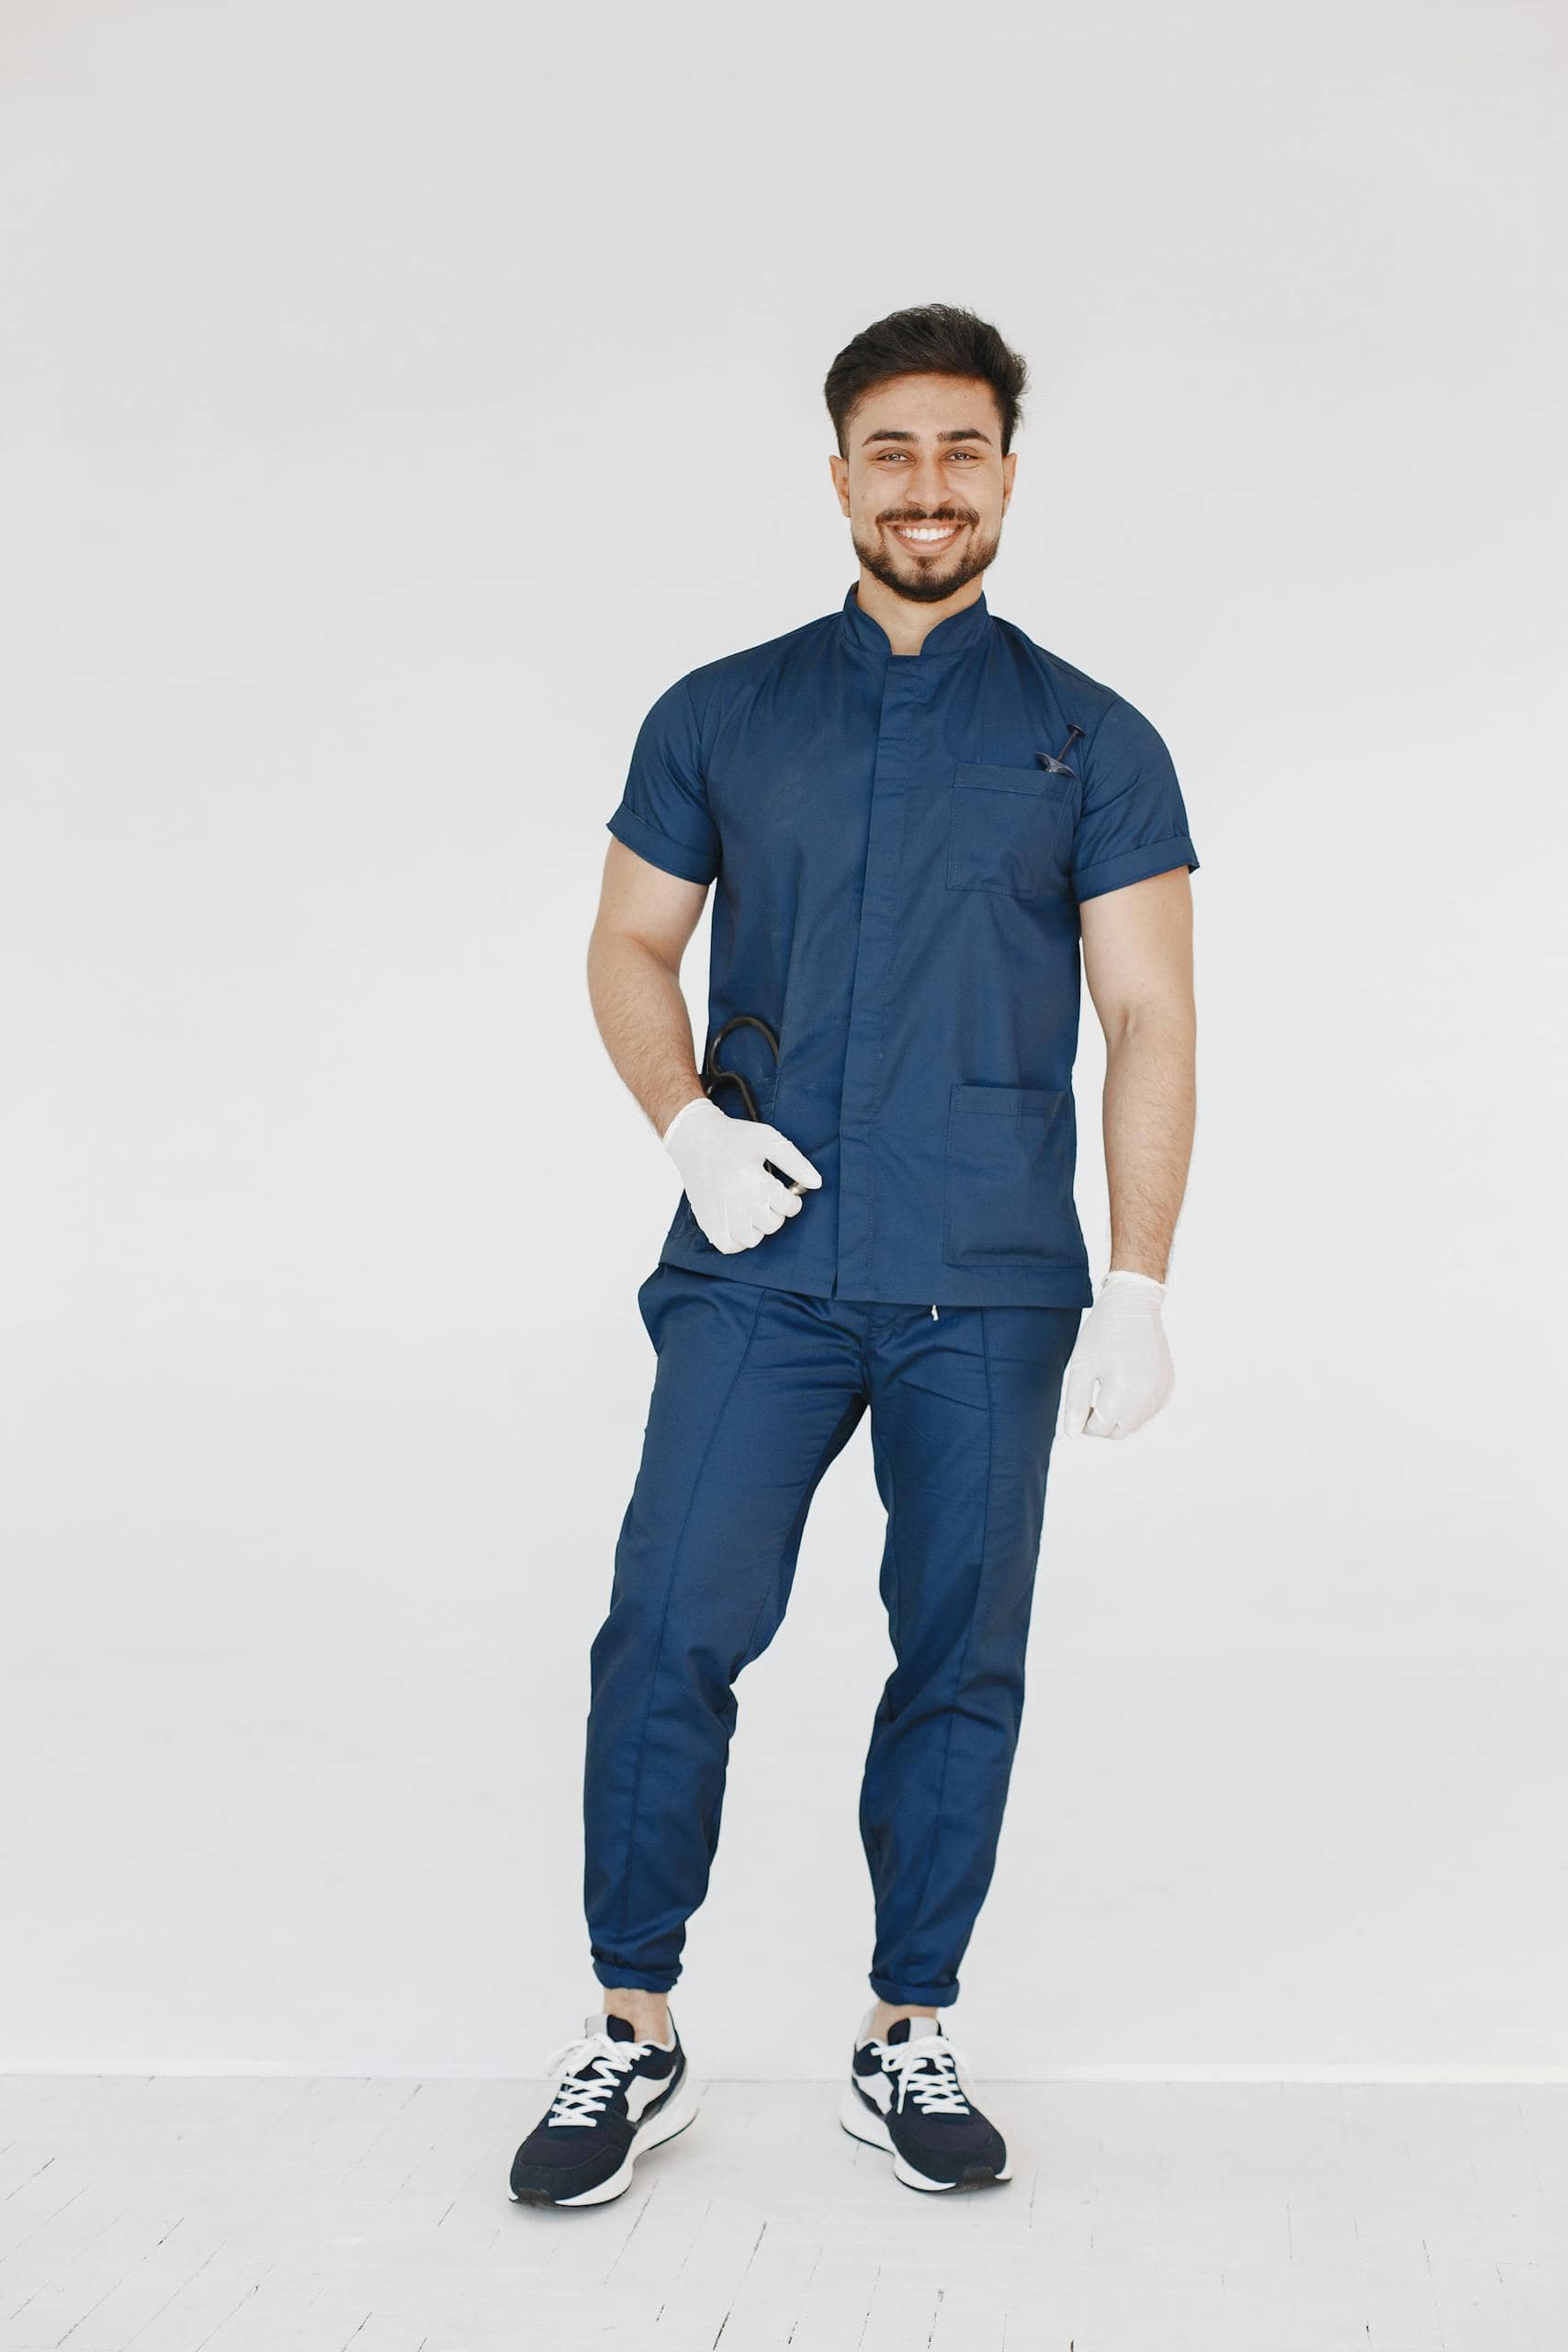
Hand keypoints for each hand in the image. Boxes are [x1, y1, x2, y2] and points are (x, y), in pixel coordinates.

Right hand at [661, 1096, 821, 1253]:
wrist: (695, 1138)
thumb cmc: (733, 1138)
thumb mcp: (769, 1139)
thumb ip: (795, 1162)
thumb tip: (816, 1183)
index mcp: (753, 1180)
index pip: (788, 1206)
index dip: (791, 1198)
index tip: (784, 1190)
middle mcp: (736, 1201)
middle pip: (772, 1224)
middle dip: (776, 1211)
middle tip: (767, 1197)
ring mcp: (720, 1214)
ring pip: (752, 1239)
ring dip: (758, 1227)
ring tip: (753, 1209)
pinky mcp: (707, 1221)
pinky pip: (729, 1246)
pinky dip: (738, 1240)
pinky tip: (740, 1223)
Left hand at [1061, 1270, 1174, 1438]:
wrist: (1134, 1305)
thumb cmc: (1103, 1332)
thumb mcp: (1082, 1367)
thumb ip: (1076, 1404)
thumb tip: (1073, 1435)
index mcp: (1123, 1393)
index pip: (1100, 1429)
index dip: (1084, 1421)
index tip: (1081, 1401)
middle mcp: (1147, 1398)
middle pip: (1119, 1431)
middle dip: (1102, 1423)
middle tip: (1092, 1399)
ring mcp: (1161, 1392)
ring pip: (1135, 1423)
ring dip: (1119, 1415)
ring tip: (1109, 1387)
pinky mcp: (1168, 1385)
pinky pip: (1150, 1410)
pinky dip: (1136, 1406)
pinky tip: (1127, 1383)